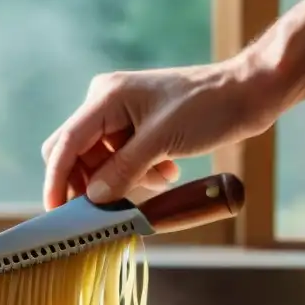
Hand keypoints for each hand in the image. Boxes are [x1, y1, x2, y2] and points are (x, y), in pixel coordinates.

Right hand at [41, 59, 280, 209]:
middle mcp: (106, 102)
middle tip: (108, 209)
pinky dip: (137, 173)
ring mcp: (122, 114)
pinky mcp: (139, 126)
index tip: (56, 211)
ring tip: (158, 183)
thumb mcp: (163, 142)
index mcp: (105, 97)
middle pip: (76, 153)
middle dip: (91, 182)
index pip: (66, 143)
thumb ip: (123, 170)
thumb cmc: (208, 107)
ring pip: (101, 160)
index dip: (57, 180)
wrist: (248, 93)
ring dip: (121, 180)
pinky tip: (166, 174)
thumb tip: (93, 198)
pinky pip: (121, 158)